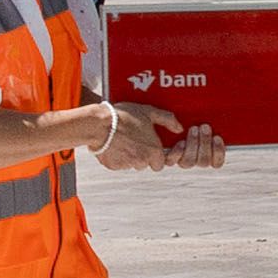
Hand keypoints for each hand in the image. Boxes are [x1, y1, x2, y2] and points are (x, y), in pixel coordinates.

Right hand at [95, 102, 222, 170]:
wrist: (98, 124)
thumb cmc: (124, 116)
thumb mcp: (149, 112)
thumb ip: (167, 120)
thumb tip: (179, 128)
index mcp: (153, 151)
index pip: (160, 164)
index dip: (156, 156)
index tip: (150, 147)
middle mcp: (141, 161)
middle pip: (145, 164)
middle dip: (143, 156)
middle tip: (136, 141)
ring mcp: (126, 164)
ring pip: (132, 164)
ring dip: (130, 156)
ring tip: (124, 140)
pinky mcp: (112, 166)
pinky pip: (118, 164)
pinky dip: (117, 157)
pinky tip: (114, 143)